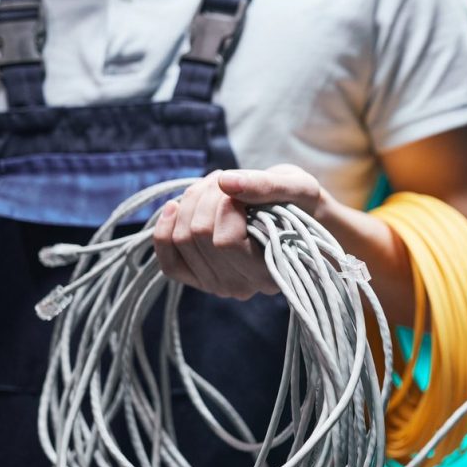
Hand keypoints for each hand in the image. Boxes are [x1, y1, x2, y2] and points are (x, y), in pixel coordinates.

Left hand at [152, 164, 322, 299]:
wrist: (299, 220)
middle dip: (207, 195)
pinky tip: (175, 207)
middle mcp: (243, 287)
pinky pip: (167, 259)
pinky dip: (164, 227)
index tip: (244, 187)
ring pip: (180, 239)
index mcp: (272, 272)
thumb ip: (266, 186)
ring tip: (213, 189)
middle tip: (225, 179)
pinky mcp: (198, 279)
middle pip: (198, 235)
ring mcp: (218, 286)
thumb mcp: (298, 187)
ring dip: (190, 201)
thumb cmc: (302, 205)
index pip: (226, 241)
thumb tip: (225, 182)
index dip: (226, 205)